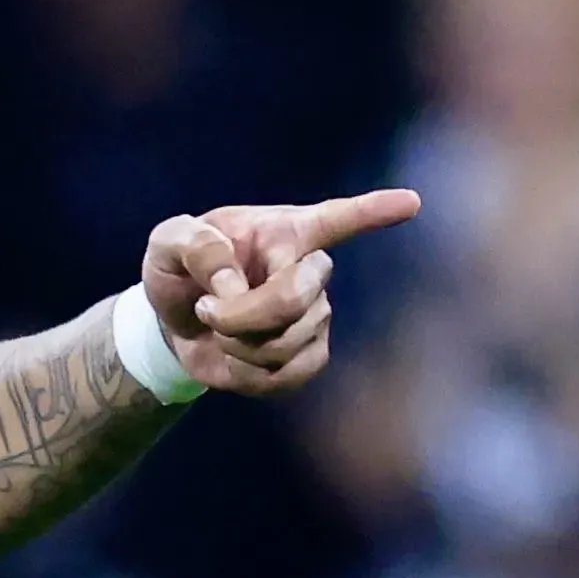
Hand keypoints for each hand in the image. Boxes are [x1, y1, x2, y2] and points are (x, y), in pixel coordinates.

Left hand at [143, 189, 422, 396]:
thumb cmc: (178, 271)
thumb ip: (194, 246)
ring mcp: (315, 314)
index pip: (337, 219)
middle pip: (297, 297)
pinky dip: (248, 375)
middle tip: (208, 310)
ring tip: (219, 330)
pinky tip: (236, 358)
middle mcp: (309, 269)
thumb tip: (234, 283)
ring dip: (238, 344)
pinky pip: (288, 375)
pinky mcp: (309, 355)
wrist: (175, 322)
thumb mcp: (167, 243)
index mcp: (283, 231)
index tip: (411, 202)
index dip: (374, 212)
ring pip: (289, 342)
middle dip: (243, 315)